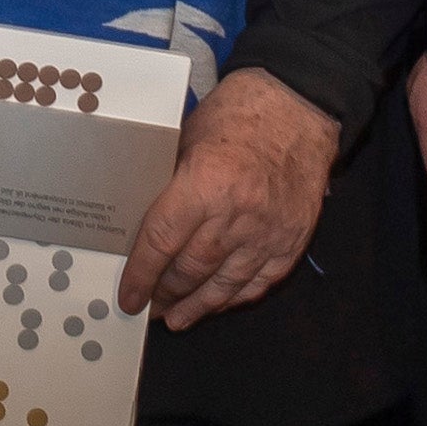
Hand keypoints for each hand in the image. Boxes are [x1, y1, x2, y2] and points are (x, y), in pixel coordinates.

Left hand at [121, 67, 338, 330]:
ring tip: (177, 318)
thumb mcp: (188, 138)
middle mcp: (238, 213)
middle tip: (150, 306)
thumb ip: (170, 182)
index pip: (162, 241)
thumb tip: (143, 222)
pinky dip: (235, 296)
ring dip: (197, 305)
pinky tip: (217, 303)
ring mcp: (268, 231)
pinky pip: (260, 281)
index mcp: (205, 182)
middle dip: (166, 293)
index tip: (129, 295)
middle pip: (191, 269)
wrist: (298, 107)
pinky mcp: (292, 240)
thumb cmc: (238, 114)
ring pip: (224, 284)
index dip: (141, 274)